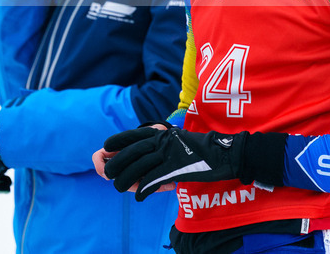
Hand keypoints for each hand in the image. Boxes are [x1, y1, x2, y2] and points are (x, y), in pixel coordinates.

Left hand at [101, 127, 246, 201]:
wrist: (225, 153)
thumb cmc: (202, 151)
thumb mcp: (178, 142)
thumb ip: (161, 146)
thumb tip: (144, 158)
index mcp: (163, 133)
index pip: (134, 134)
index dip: (118, 141)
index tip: (105, 148)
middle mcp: (164, 140)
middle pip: (132, 151)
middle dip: (116, 163)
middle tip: (107, 173)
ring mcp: (170, 153)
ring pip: (140, 166)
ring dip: (127, 179)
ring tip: (119, 187)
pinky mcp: (177, 168)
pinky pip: (155, 179)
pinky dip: (144, 189)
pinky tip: (139, 196)